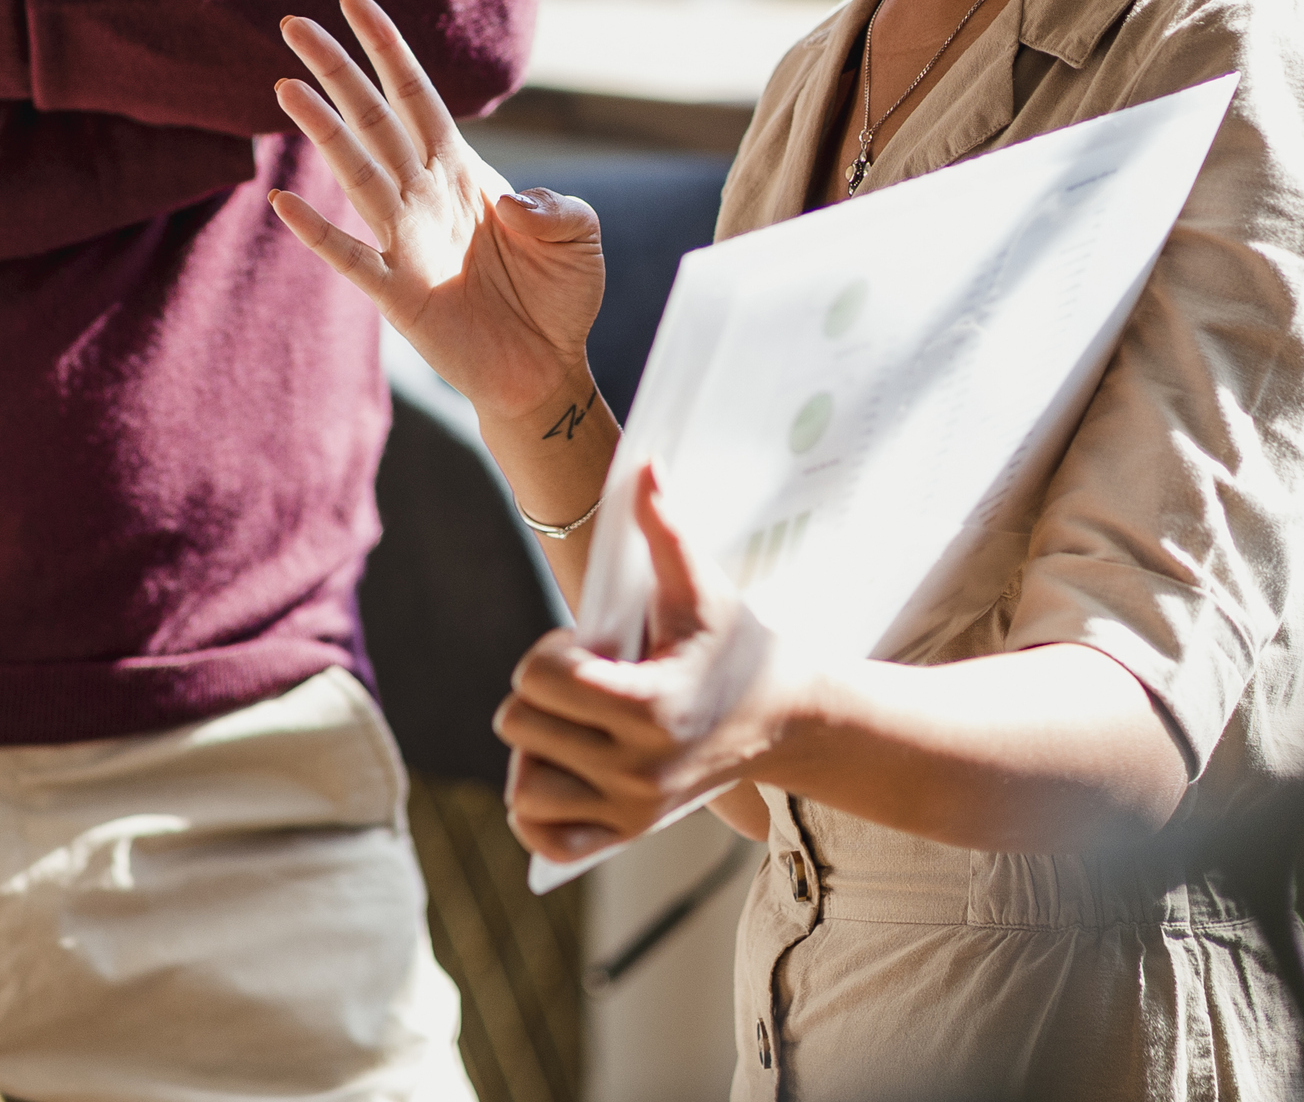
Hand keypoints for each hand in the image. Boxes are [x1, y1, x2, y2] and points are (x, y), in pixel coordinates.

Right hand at [269, 0, 604, 429]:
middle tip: (293, 25)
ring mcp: (405, 241)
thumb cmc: (559, 296)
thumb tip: (510, 200)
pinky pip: (351, 256)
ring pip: (356, 173)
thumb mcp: (579, 235)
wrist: (545, 368)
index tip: (353, 1)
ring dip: (322, 131)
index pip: (416, 96)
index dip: (386, 49)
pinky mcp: (397, 292)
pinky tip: (285, 202)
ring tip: (287, 88)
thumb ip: (557, 206)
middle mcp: (425, 195)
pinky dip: (318, 230)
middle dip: (336, 70)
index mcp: (462, 170)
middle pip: (372, 120)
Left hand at [499, 465, 793, 862]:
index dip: (551, 650)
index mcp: (649, 705)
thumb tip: (644, 465)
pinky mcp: (627, 834)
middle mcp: (637, 768)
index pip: (539, 679)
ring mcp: (631, 809)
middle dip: (539, 692)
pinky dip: (535, 807)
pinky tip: (560, 766)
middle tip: (584, 679)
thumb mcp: (702, 585)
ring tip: (573, 721)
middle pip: (520, 726)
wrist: (783, 718)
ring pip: (524, 787)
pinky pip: (544, 837)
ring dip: (535, 747)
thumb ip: (666, 527)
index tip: (588, 646)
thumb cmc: (735, 643)